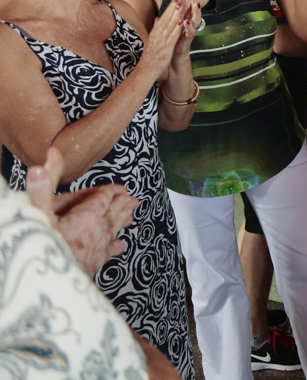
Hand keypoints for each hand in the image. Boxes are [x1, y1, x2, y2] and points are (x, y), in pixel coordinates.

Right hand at [26, 148, 135, 275]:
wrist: (47, 286)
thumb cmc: (40, 248)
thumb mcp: (36, 214)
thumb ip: (42, 187)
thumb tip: (47, 160)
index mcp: (88, 216)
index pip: (103, 198)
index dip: (110, 191)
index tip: (117, 187)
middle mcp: (98, 231)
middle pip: (113, 212)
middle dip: (121, 203)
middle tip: (131, 198)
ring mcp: (99, 248)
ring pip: (115, 230)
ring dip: (122, 220)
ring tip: (131, 215)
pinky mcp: (96, 265)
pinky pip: (110, 251)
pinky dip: (116, 245)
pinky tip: (121, 246)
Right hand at [142, 0, 189, 76]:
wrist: (146, 70)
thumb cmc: (151, 55)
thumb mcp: (153, 39)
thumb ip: (156, 28)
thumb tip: (158, 18)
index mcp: (156, 31)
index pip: (164, 15)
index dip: (171, 4)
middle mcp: (158, 33)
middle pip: (166, 16)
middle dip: (173, 4)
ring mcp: (161, 40)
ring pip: (169, 24)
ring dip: (175, 13)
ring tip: (181, 2)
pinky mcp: (165, 48)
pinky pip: (172, 37)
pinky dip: (176, 29)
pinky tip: (181, 22)